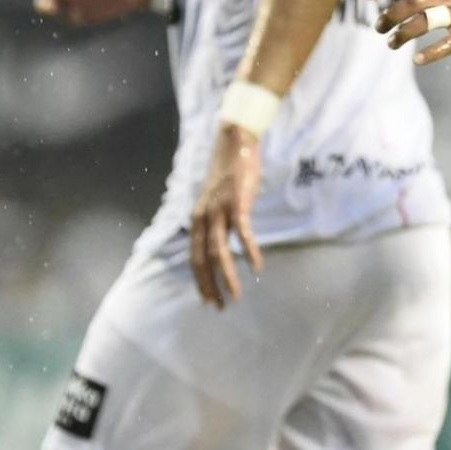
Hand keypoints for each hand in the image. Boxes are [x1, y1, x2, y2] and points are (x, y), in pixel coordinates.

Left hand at [189, 124, 264, 307]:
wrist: (233, 141)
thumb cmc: (227, 173)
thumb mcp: (213, 200)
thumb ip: (213, 221)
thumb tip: (216, 242)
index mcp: (196, 219)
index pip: (194, 258)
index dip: (200, 281)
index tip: (207, 301)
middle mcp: (203, 217)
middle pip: (203, 260)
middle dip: (210, 286)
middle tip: (219, 308)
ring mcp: (220, 210)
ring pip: (220, 252)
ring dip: (227, 277)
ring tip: (235, 296)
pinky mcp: (238, 202)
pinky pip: (243, 232)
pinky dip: (249, 251)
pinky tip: (256, 266)